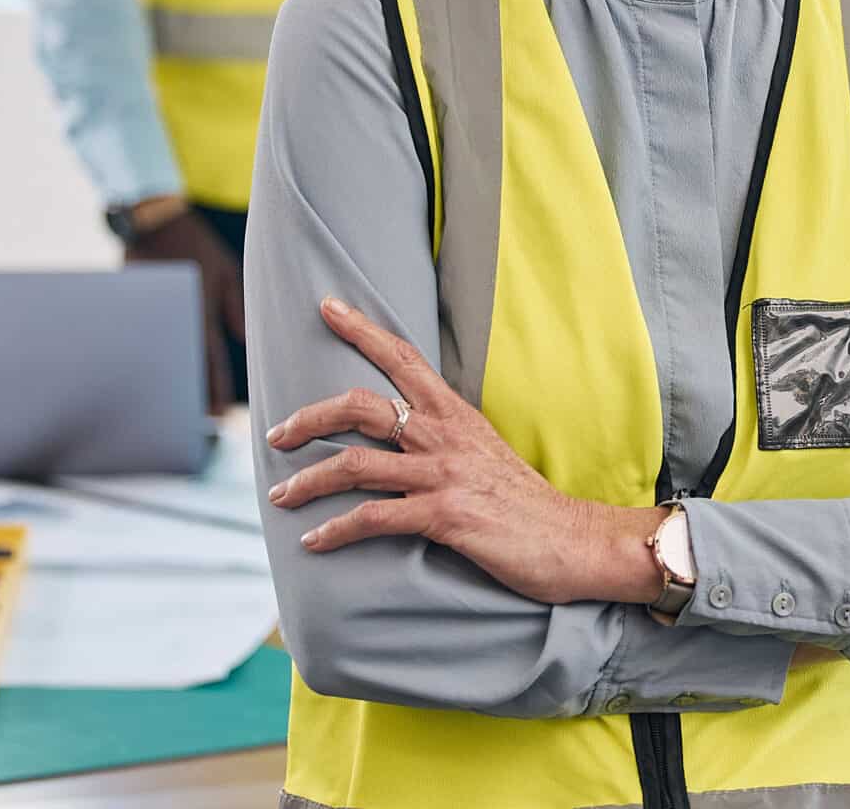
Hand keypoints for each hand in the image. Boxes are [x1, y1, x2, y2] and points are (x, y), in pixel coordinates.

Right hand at [122, 205, 244, 413]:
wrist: (154, 220)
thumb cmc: (197, 244)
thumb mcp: (226, 270)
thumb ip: (236, 306)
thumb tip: (245, 337)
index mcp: (202, 309)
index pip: (212, 359)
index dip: (216, 387)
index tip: (220, 414)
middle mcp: (179, 318)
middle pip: (186, 365)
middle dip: (194, 393)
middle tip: (201, 422)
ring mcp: (153, 316)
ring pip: (163, 357)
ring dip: (169, 381)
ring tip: (174, 409)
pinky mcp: (133, 309)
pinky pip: (142, 340)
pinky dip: (146, 358)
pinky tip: (147, 376)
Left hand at [265, 298, 665, 606]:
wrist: (573, 541)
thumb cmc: (527, 503)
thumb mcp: (485, 453)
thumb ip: (447, 440)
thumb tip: (407, 439)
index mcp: (456, 414)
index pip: (403, 357)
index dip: (362, 329)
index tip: (327, 306)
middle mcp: (445, 435)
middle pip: (362, 405)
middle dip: (309, 417)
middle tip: (275, 433)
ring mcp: (443, 474)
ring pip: (356, 464)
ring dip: (308, 481)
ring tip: (280, 497)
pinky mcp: (444, 516)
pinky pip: (374, 518)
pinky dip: (335, 530)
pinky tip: (314, 542)